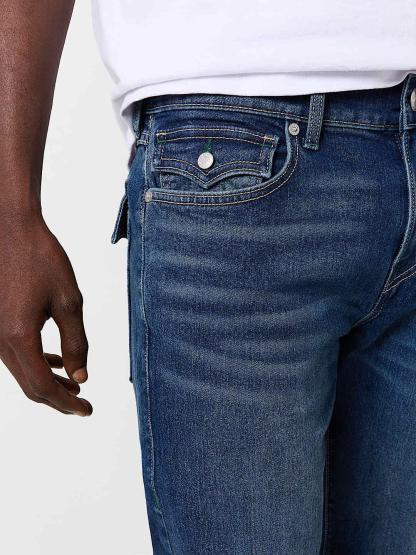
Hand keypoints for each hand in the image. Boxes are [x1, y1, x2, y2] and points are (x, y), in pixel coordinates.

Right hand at [0, 213, 91, 415]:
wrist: (10, 229)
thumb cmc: (41, 259)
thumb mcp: (69, 301)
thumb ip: (76, 342)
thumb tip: (81, 376)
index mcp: (19, 337)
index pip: (42, 387)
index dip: (65, 403)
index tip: (87, 410)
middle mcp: (0, 340)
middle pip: (29, 386)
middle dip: (58, 398)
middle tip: (83, 404)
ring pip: (22, 372)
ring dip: (48, 382)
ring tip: (75, 385)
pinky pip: (16, 355)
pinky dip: (38, 363)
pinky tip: (57, 361)